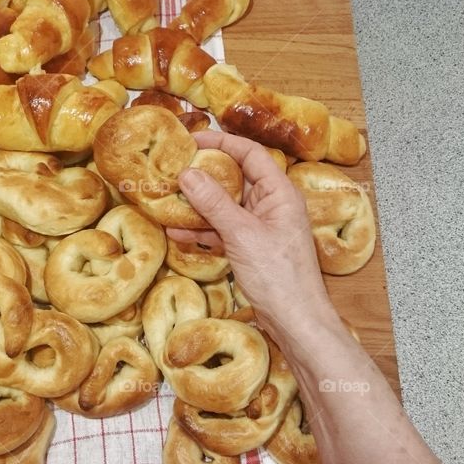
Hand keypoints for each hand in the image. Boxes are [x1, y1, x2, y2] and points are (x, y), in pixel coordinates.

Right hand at [166, 131, 331, 330]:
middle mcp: (271, 205)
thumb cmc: (279, 276)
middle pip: (235, 178)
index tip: (191, 141)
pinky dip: (202, 229)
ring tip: (168, 198)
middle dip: (204, 174)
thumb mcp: (242, 234)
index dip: (221, 143)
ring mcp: (261, 227)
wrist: (296, 322)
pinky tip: (175, 231)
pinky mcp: (251, 248)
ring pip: (225, 205)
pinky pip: (223, 230)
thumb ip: (214, 203)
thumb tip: (187, 174)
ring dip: (198, 203)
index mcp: (279, 193)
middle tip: (173, 169)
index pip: (250, 153)